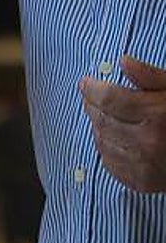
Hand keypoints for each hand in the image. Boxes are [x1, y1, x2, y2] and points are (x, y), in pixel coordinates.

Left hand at [79, 55, 165, 191]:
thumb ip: (151, 77)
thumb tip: (124, 62)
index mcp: (158, 115)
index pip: (110, 99)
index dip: (93, 89)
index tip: (85, 83)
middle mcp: (147, 141)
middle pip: (101, 119)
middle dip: (92, 105)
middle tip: (92, 97)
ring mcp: (141, 164)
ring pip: (101, 140)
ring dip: (98, 125)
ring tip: (106, 115)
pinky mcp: (138, 180)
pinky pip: (108, 160)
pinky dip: (106, 146)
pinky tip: (116, 136)